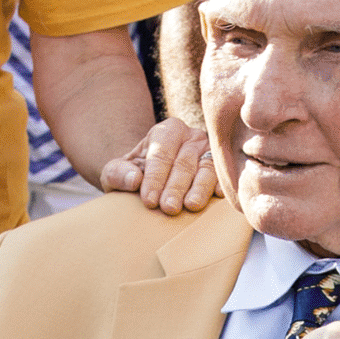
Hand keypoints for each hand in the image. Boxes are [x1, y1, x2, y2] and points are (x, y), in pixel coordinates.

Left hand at [99, 118, 216, 215]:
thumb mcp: (116, 172)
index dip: (155, 177)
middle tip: (169, 208)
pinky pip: (223, 175)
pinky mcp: (223, 168)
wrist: (153, 180)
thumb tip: (134, 179)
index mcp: (167, 130)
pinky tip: (218, 197)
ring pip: (206, 168)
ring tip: (192, 206)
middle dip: (175, 186)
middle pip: (184, 162)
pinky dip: (221, 185)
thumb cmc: (135, 175)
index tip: (149, 200)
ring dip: (199, 188)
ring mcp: (210, 151)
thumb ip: (117, 173)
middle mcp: (192, 136)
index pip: (161, 153)